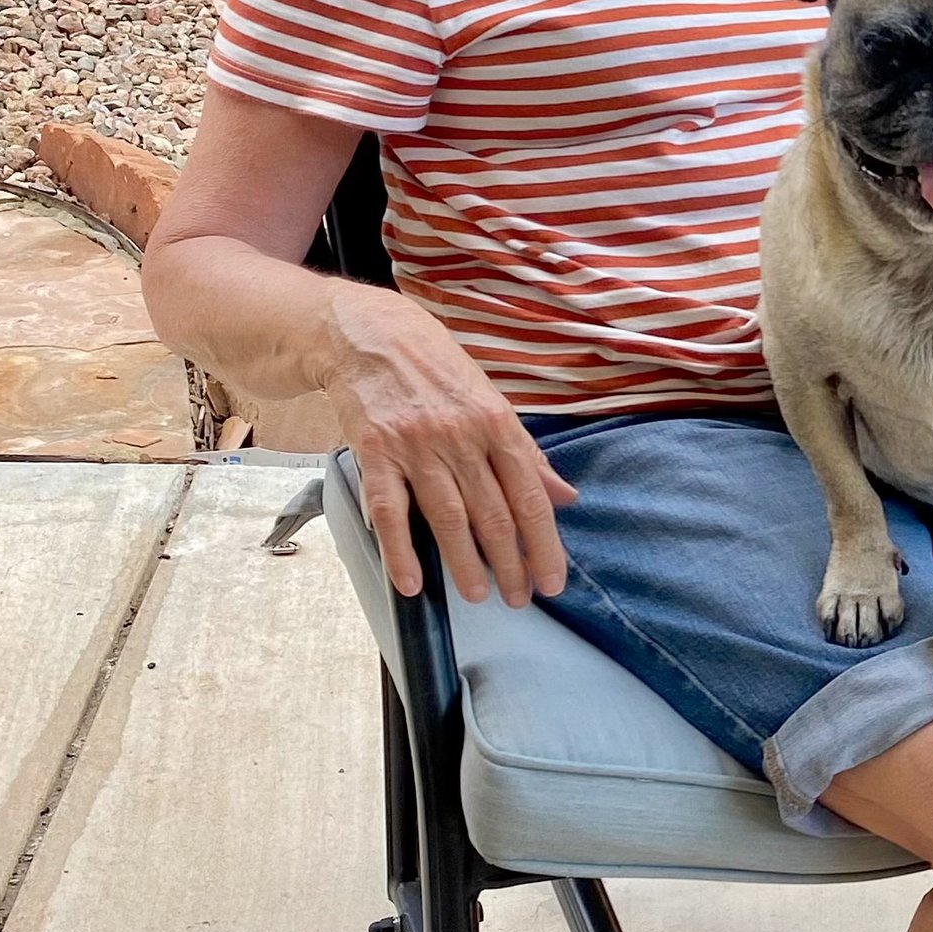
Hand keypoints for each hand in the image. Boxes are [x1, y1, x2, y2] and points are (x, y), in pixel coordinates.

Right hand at [314, 286, 574, 606]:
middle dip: (510, 563)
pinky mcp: (374, 452)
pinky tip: (411, 582)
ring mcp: (416, 446)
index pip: (530, 496)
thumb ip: (527, 454)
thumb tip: (565, 496)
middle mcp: (461, 437)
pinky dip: (399, 550)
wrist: (367, 334)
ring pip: (448, 516)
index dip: (544, 544)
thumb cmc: (436, 370)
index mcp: (497, 424)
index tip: (553, 580)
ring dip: (465, 563)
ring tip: (478, 595)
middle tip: (518, 597)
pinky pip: (389, 509)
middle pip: (493, 513)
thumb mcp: (491, 401)